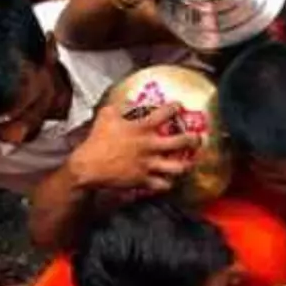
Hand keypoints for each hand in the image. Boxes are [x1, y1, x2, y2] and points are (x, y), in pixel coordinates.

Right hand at [67, 102, 197, 193]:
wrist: (88, 166)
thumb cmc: (96, 140)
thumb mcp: (106, 115)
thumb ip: (120, 106)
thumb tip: (128, 101)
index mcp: (141, 128)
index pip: (165, 113)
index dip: (175, 107)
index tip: (179, 106)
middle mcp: (149, 146)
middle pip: (181, 142)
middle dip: (194, 139)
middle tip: (197, 138)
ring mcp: (148, 164)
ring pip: (178, 167)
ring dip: (186, 165)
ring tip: (189, 163)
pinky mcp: (144, 180)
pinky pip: (163, 184)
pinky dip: (168, 183)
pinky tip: (169, 180)